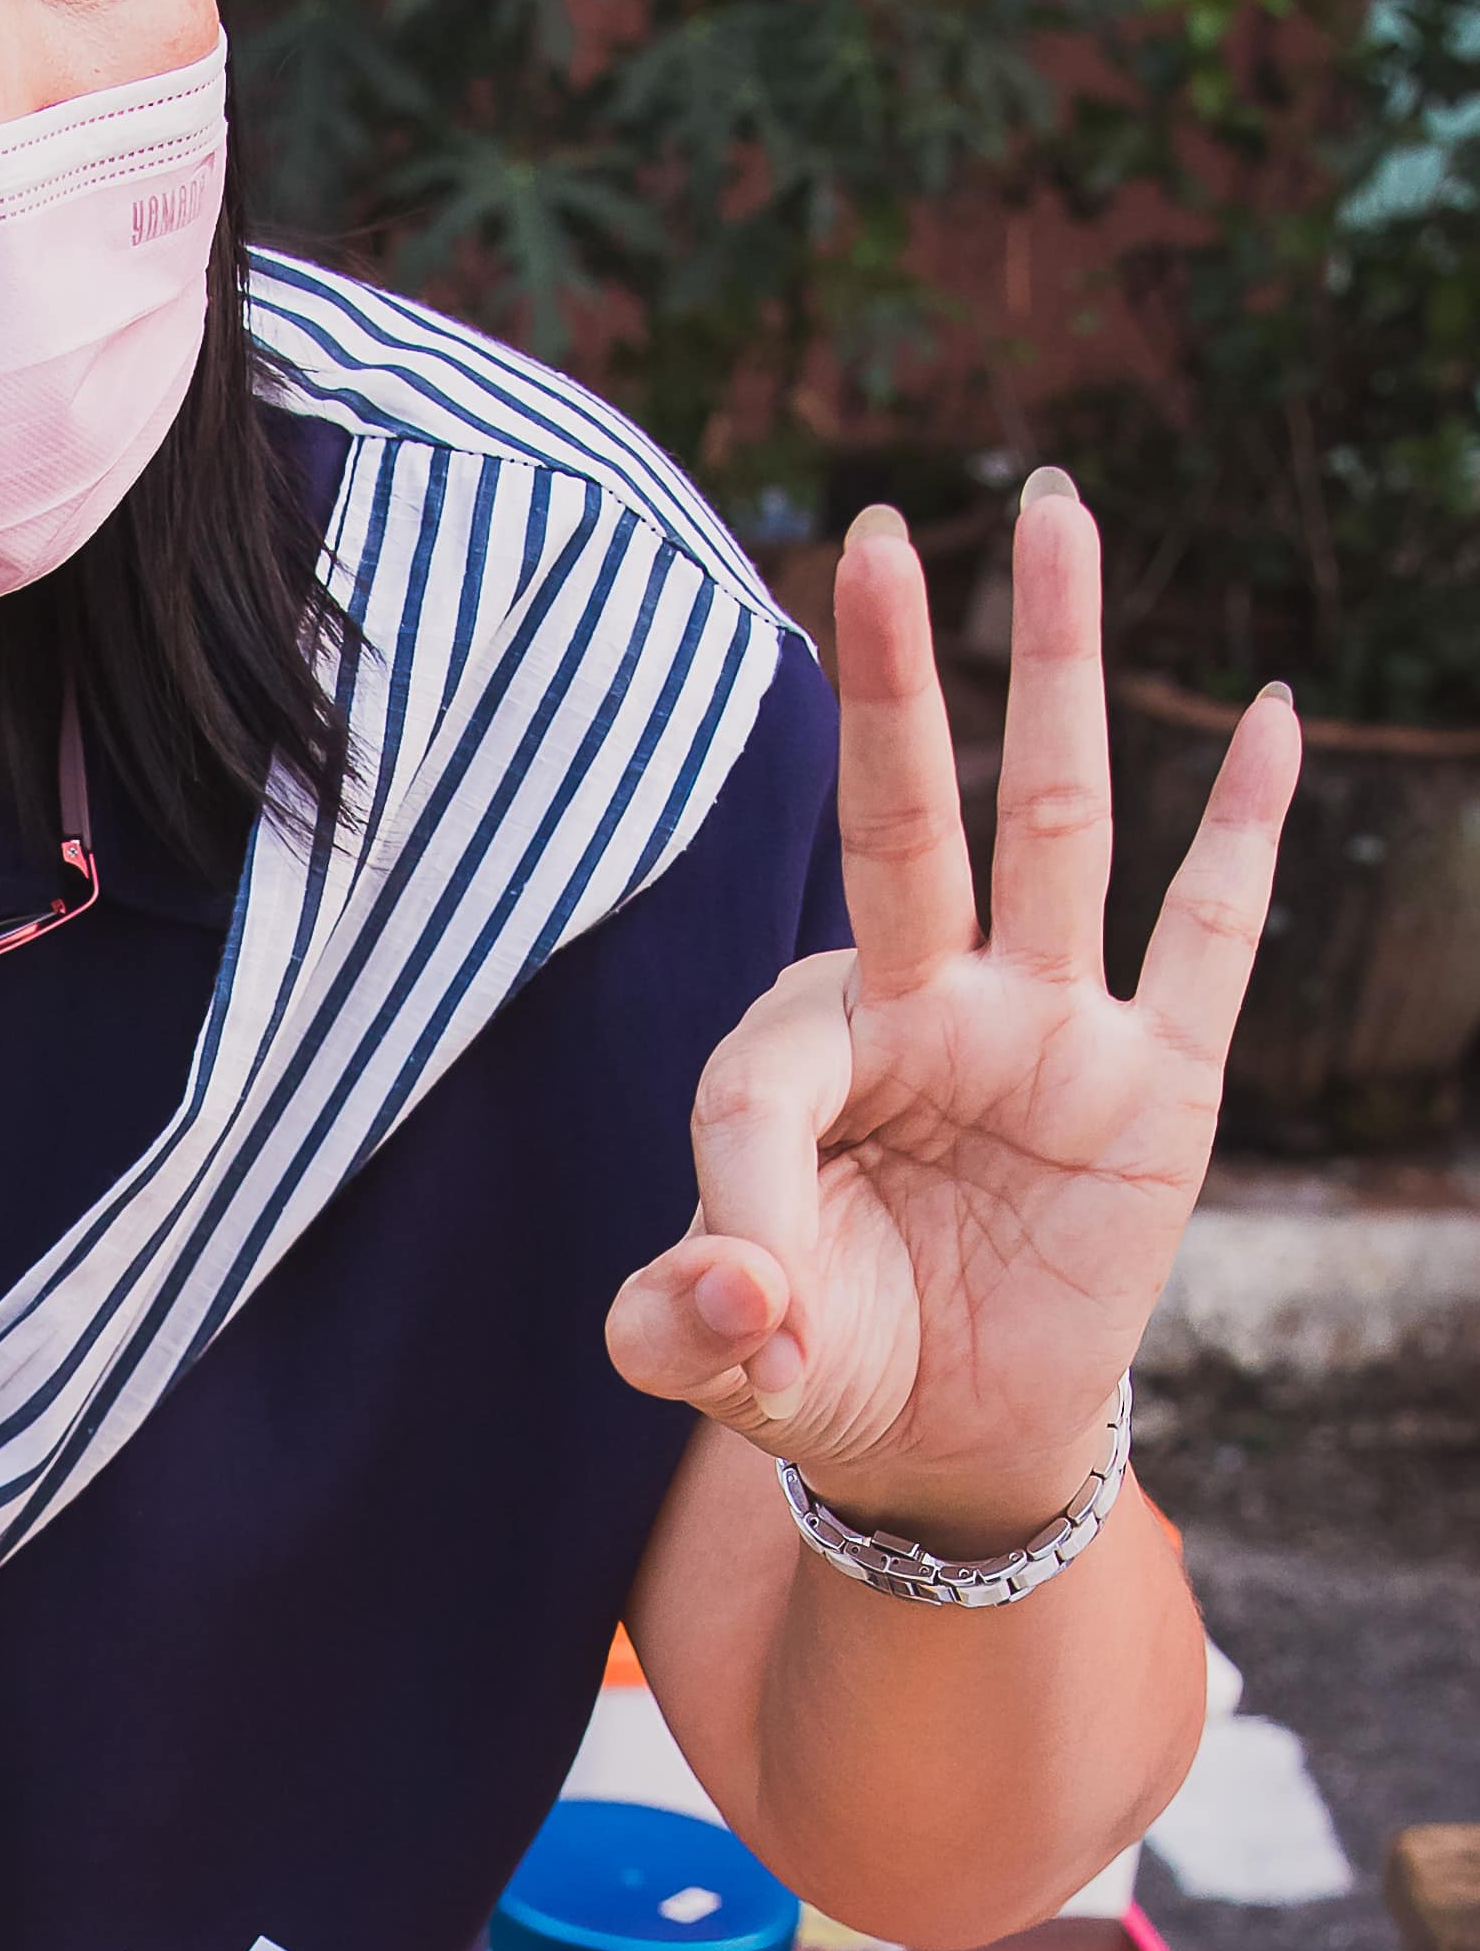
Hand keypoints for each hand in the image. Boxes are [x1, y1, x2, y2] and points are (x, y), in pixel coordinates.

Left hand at [607, 471, 1300, 1546]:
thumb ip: (682, 1330)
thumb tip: (722, 1300)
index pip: (765, 1074)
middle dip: (886, 687)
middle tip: (865, 541)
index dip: (744, 1190)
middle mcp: (925, 1007)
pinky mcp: (1158, 1082)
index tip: (742, 1306)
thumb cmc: (829, 1359)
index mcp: (804, 1063)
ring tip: (1053, 515)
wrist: (946, 1435)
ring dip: (1057, 673)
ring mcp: (1047, 1027)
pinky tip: (1270, 716)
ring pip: (1055, 822)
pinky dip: (1245, 831)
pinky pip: (1209, 938)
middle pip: (906, 823)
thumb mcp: (731, 1362)